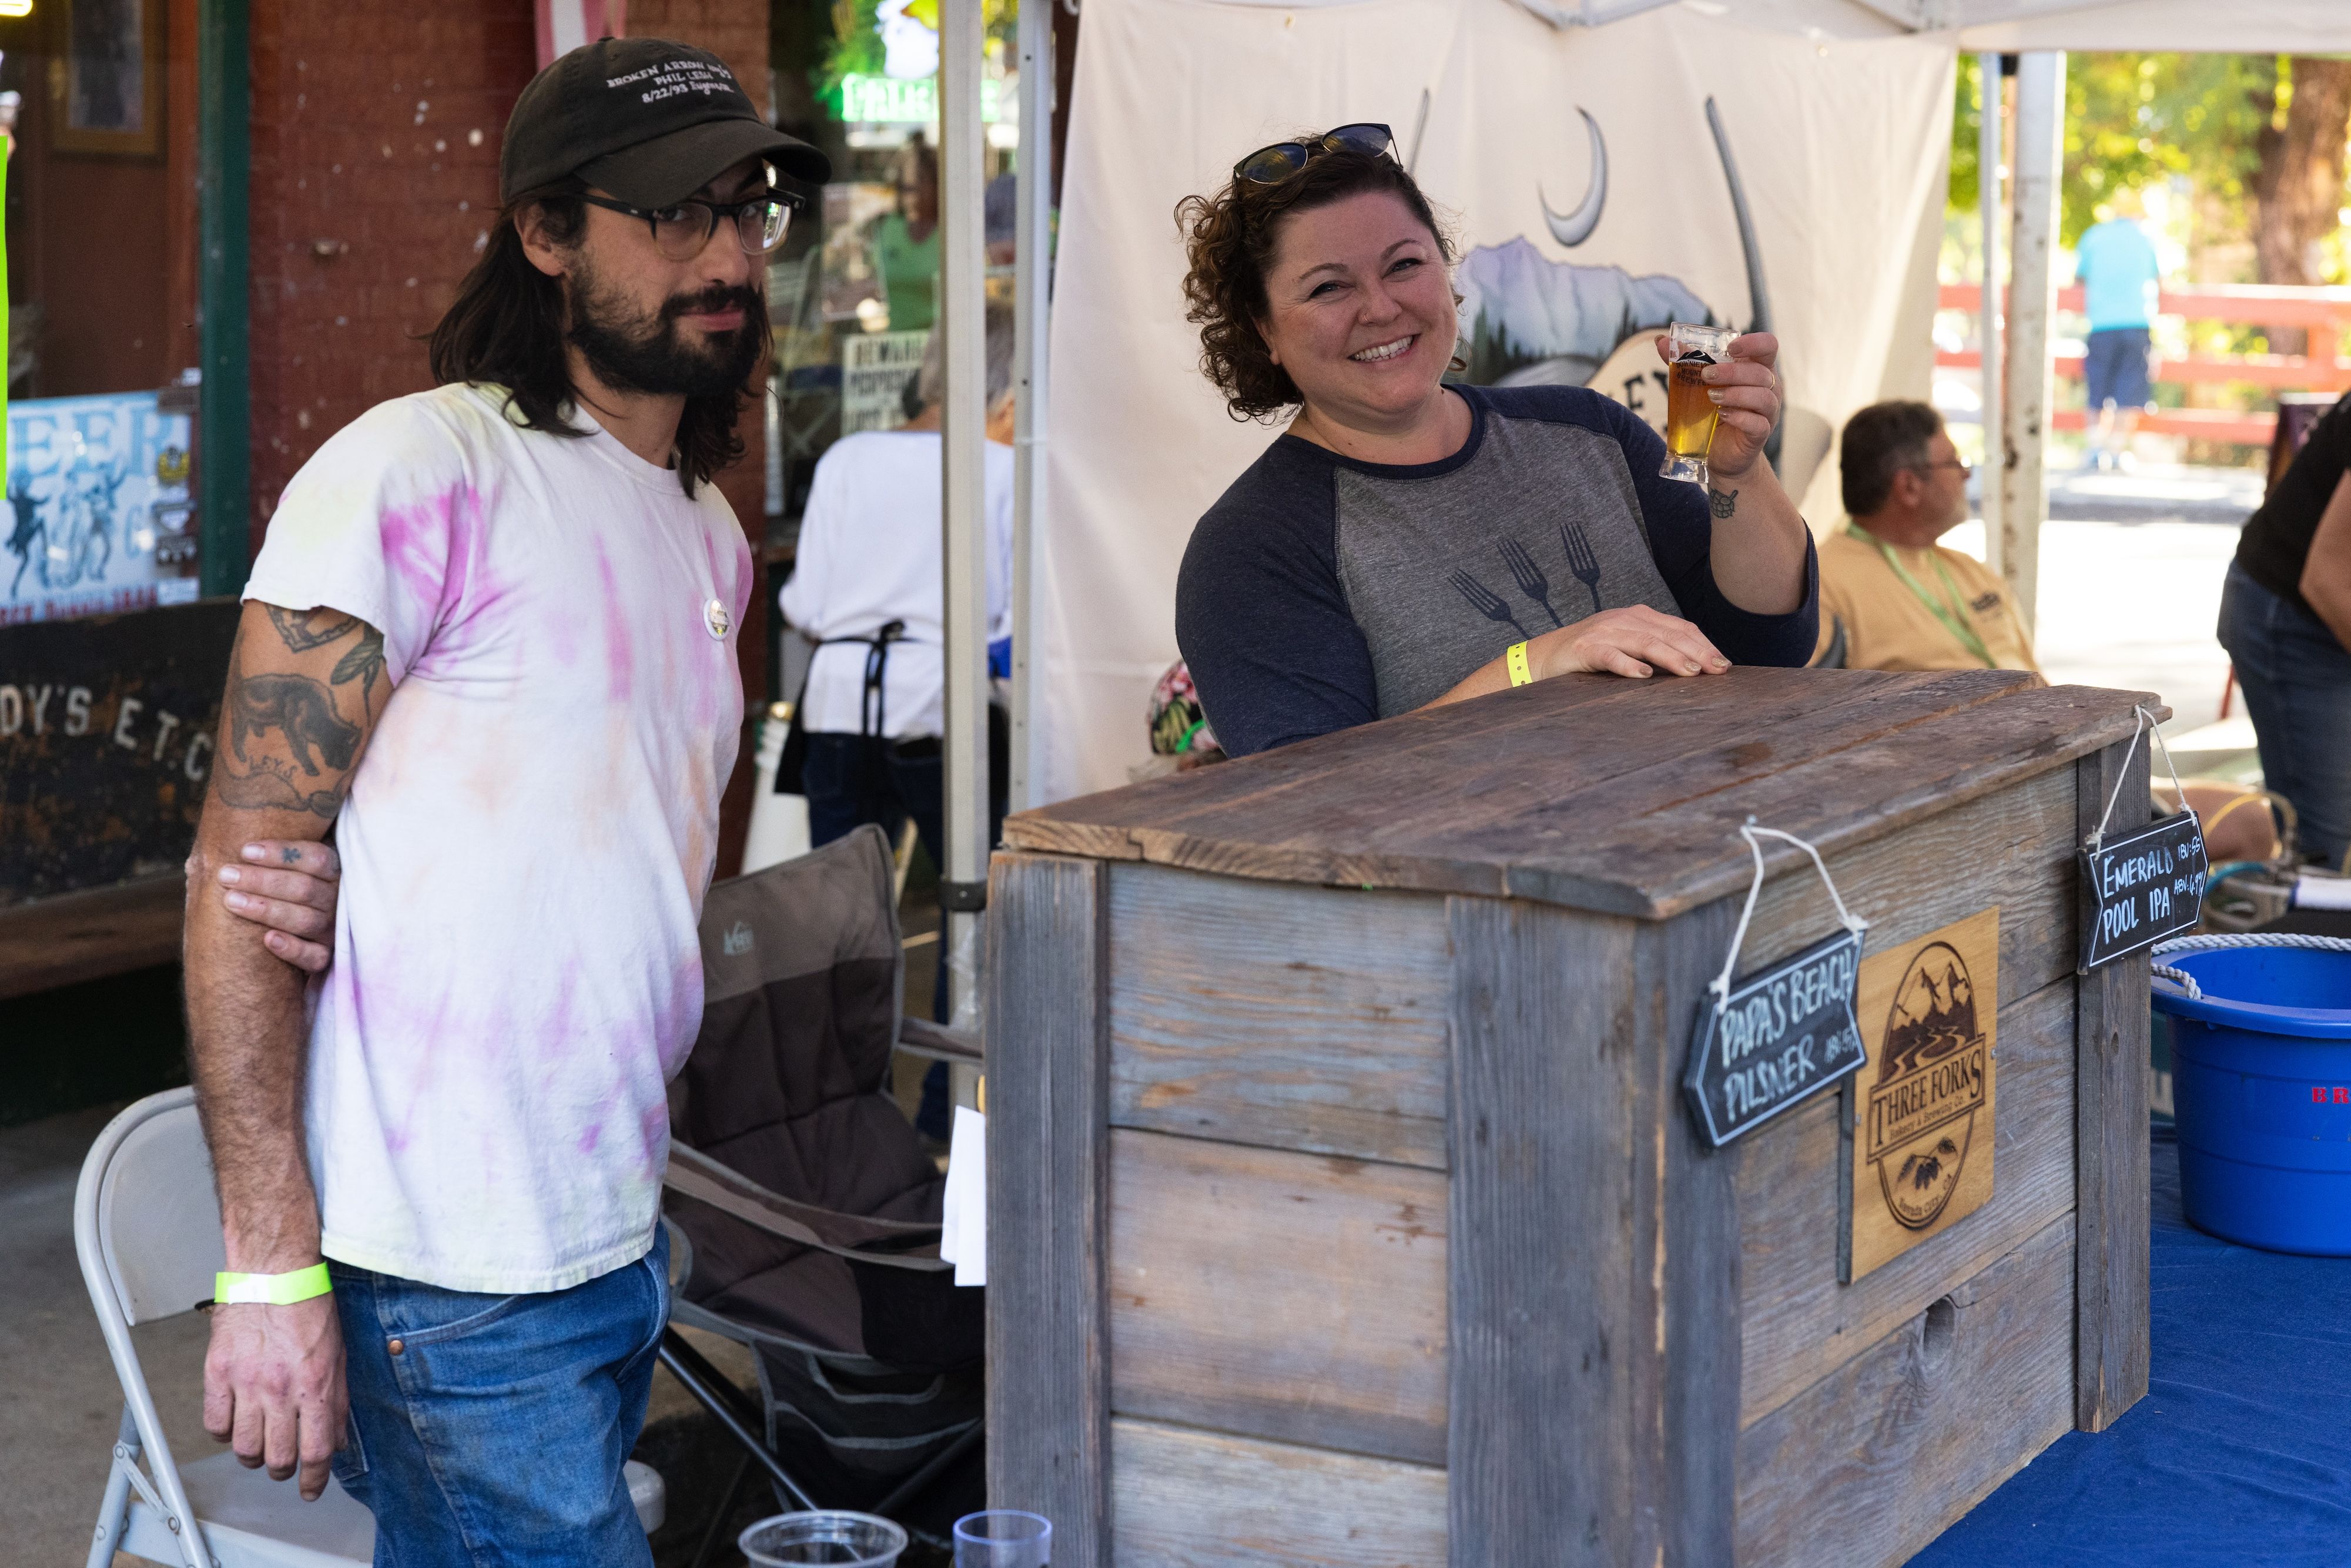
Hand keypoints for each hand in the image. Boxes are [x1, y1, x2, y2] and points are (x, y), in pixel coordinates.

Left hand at [202, 841, 340, 973]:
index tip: (245, 851)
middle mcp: (336, 900)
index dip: (282, 854)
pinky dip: (293, 948)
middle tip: (226, 875)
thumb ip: (256, 861)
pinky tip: (268, 940)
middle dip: (263, 880)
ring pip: (306, 920)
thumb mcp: (277, 870)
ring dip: (267, 910)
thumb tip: (203, 856)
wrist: (292, 936)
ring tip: (231, 901)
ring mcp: (332, 930)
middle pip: (305, 888)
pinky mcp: (325, 956)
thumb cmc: (276, 892)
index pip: (316, 858)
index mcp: (332, 873)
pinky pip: (315, 956)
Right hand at [203, 1291, 347, 1499]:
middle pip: (278, 1458)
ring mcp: (246, 1383)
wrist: (273, 1272)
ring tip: (261, 1444)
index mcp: (315, 1385)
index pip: (315, 1452)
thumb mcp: (338, 1354)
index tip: (311, 1489)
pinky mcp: (217, 1374)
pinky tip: (236, 1422)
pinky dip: (225, 1433)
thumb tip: (336, 1440)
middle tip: (286, 1464)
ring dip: (254, 1455)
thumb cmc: (308, 1306)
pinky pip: (215, 1425)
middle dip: (284, 1470)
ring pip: (244, 1449)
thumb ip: (337, 1401)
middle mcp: (280, 1389)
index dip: (314, 1480)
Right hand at [1532, 605, 1729, 680]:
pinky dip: (1627, 665)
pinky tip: (1643, 676)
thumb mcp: (1627, 647)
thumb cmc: (1590, 657)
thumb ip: (1654, 650)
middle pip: (1668, 634)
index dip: (1704, 644)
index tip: (1724, 664)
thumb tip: (1695, 668)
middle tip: (1717, 670)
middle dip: (1696, 652)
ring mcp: (1604, 632)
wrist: (1542, 659)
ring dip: (1671, 657)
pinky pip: (1610, 656)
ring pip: (1645, 642)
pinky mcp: (1584, 649)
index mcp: (1638, 617)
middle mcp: (1624, 619)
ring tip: (1691, 672)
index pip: (1679, 628)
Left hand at [1656, 330, 1781, 480]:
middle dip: (1732, 372)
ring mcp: (1767, 412)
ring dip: (1736, 394)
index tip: (1731, 348)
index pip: (1768, 346)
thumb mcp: (1699, 385)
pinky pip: (1758, 424)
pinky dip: (1741, 418)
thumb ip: (1686, 362)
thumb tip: (1661, 341)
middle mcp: (1768, 388)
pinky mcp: (1760, 434)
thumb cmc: (1711, 412)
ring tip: (1711, 397)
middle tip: (1706, 375)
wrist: (1718, 451)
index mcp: (1756, 368)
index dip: (1753, 343)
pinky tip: (1723, 415)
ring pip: (1763, 397)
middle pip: (1761, 372)